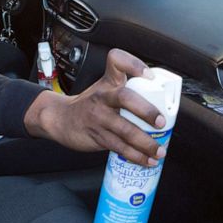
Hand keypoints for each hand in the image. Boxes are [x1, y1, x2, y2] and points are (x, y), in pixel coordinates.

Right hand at [24, 49, 166, 165]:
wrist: (61, 119)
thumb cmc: (90, 104)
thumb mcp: (105, 87)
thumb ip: (128, 86)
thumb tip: (161, 99)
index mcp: (109, 81)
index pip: (118, 61)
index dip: (134, 65)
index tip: (149, 77)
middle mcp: (103, 97)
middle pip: (126, 98)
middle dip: (146, 111)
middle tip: (161, 122)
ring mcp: (99, 117)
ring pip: (125, 130)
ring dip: (146, 143)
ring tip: (159, 151)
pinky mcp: (97, 136)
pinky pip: (120, 148)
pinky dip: (136, 156)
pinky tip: (147, 160)